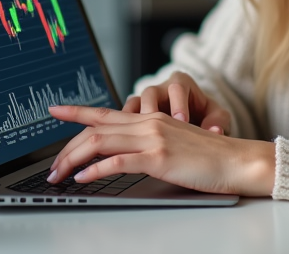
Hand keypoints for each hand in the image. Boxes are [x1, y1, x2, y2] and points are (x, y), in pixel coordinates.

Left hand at [47, 105, 273, 195]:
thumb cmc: (209, 157)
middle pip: (95, 129)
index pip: (105, 112)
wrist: (237, 160)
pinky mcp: (159, 157)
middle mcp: (148, 123)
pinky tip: (84, 178)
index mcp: (150, 119)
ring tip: (59, 174)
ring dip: (74, 159)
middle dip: (67, 147)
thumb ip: (149, 144)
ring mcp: (153, 138)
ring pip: (101, 141)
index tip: (55, 110)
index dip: (77, 111)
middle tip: (51, 166)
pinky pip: (119, 161)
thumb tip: (123, 156)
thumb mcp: (174, 143)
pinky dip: (96, 170)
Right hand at [122, 71, 230, 134]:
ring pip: (134, 104)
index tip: (182, 121)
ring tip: (137, 138)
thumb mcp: (217, 117)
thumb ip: (219, 121)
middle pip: (150, 93)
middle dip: (151, 111)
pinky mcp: (136, 115)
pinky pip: (125, 117)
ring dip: (134, 121)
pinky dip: (125, 129)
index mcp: (182, 83)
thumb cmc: (206, 118)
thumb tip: (216, 131)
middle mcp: (161, 89)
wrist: (197, 124)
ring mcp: (146, 101)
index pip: (178, 87)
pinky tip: (127, 143)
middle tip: (155, 128)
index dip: (178, 104)